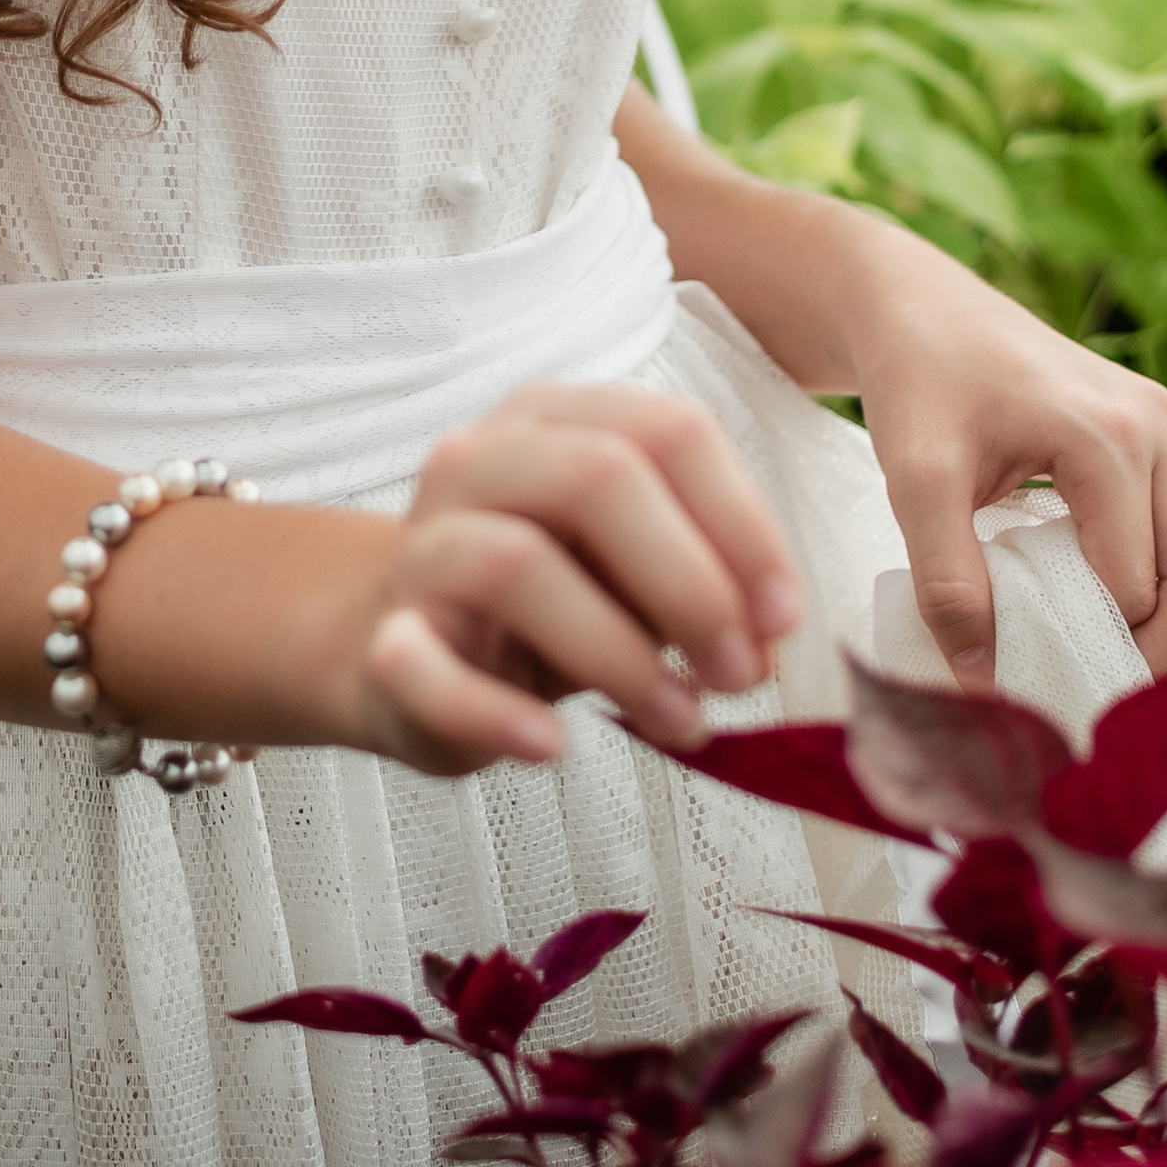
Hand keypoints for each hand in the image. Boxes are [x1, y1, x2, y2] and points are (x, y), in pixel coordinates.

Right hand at [324, 381, 804, 777]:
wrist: (394, 650)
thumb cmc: (545, 603)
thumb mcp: (628, 572)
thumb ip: (699, 579)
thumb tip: (770, 634)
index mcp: (557, 419)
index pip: (667, 429)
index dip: (742, 522)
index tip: (785, 616)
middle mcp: (482, 459)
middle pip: (596, 476)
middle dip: (690, 581)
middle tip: (741, 674)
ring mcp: (423, 546)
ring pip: (516, 563)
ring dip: (618, 654)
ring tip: (681, 723)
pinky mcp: (381, 643)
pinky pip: (423, 668)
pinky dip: (496, 713)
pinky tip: (552, 748)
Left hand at [849, 249, 1166, 686]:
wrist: (922, 306)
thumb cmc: (918, 381)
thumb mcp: (914, 479)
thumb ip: (946, 581)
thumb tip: (982, 683)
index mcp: (1110, 436)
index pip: (1136, 586)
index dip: (1100, 651)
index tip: (1050, 691)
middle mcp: (1160, 430)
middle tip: (1104, 701)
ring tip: (1136, 674)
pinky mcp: (1165, 441)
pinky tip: (1166, 628)